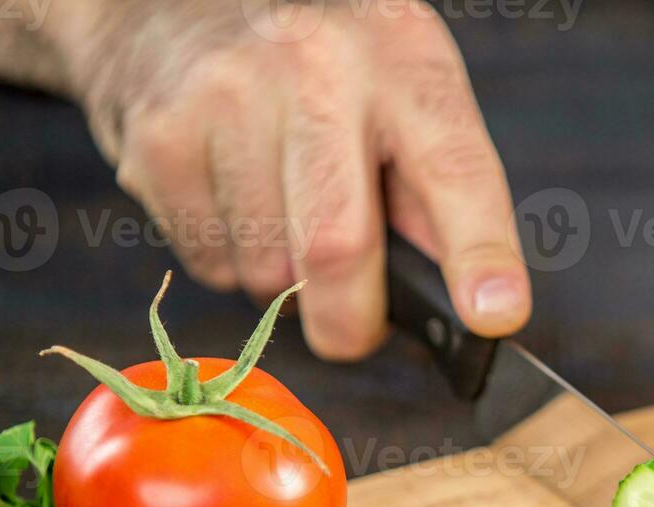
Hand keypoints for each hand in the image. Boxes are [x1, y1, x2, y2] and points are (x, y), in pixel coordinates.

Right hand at [67, 0, 529, 359]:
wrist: (177, 0)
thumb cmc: (320, 63)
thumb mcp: (403, 91)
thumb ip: (437, 191)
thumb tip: (477, 301)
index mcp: (402, 64)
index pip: (454, 169)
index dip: (479, 253)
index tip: (494, 315)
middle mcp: (316, 72)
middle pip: (336, 246)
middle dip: (351, 321)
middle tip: (355, 328)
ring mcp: (227, 100)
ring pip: (266, 272)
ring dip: (285, 284)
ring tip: (284, 216)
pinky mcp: (159, 140)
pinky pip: (210, 262)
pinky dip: (232, 261)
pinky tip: (234, 200)